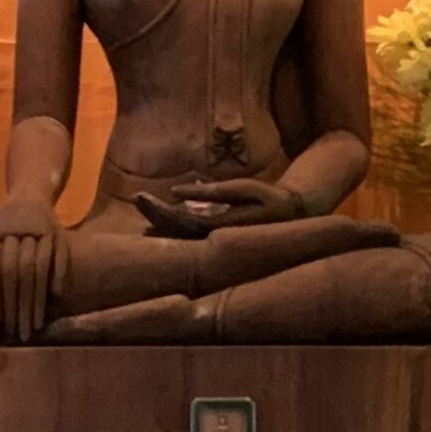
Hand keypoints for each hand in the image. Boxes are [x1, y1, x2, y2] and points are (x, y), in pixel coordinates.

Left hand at [0, 194, 59, 343]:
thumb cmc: (6, 223)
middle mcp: (17, 231)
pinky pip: (59, 256)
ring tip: (35, 324)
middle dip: (18, 305)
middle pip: (17, 273)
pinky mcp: (58, 232)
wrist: (29, 190)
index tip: (0, 322)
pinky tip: (55, 298)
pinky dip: (57, 275)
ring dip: (36, 299)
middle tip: (18, 332)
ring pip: (37, 269)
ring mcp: (39, 230)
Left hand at [131, 177, 301, 238]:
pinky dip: (172, 224)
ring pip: (180, 234)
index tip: (141, 197)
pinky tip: (158, 217)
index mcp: (219, 230)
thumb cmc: (269, 200)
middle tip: (137, 198)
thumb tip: (177, 193)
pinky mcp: (217, 237)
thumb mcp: (245, 190)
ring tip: (143, 206)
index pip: (180, 223)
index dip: (160, 212)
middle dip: (156, 215)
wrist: (293, 217)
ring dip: (160, 222)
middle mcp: (214, 241)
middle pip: (176, 230)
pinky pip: (188, 233)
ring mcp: (215, 242)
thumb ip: (213, 193)